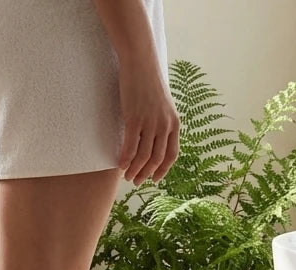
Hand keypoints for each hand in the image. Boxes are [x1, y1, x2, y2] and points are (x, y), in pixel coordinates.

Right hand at [116, 60, 179, 185]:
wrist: (141, 61)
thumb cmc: (149, 81)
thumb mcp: (163, 105)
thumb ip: (162, 122)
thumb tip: (154, 140)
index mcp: (175, 123)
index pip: (172, 155)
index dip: (163, 170)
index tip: (155, 179)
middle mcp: (165, 126)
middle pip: (157, 159)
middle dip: (146, 174)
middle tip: (137, 181)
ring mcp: (150, 123)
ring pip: (143, 156)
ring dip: (135, 170)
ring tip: (127, 176)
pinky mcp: (134, 119)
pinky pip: (131, 146)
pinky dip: (125, 159)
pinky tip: (120, 165)